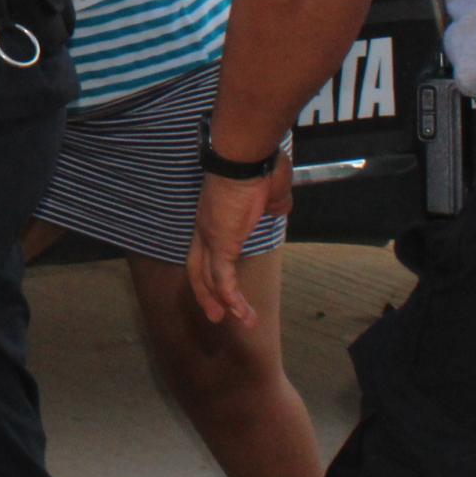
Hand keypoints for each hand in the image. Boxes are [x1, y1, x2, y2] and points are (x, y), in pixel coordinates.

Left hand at [186, 161, 290, 326]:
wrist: (247, 154)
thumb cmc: (259, 165)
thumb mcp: (271, 192)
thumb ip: (271, 205)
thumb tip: (276, 209)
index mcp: (215, 217)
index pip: (206, 250)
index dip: (211, 270)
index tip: (222, 286)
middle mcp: (206, 228)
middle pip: (199, 269)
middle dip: (207, 295)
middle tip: (217, 316)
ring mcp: (211, 235)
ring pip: (210, 278)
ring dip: (225, 303)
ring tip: (243, 321)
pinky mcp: (220, 242)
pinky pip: (222, 277)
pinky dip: (229, 297)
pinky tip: (239, 311)